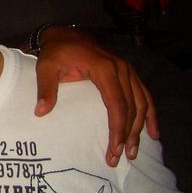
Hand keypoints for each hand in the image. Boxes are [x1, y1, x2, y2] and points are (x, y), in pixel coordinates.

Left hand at [32, 25, 157, 166]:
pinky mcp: (127, 72)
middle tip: (121, 157)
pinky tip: (152, 132)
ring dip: (140, 128)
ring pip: (141, 103)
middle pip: (131, 107)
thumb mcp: (46, 68)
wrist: (62, 35)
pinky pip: (144, 94)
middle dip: (127, 134)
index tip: (114, 148)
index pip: (116, 104)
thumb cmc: (54, 53)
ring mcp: (127, 70)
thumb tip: (41, 112)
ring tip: (133, 151)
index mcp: (104, 68)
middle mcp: (121, 69)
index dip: (117, 128)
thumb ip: (45, 89)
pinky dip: (149, 114)